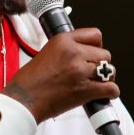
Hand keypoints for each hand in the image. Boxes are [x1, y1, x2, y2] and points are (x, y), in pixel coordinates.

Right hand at [2, 28, 119, 123]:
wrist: (22, 100)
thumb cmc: (28, 82)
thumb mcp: (45, 53)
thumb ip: (65, 51)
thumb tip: (80, 55)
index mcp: (63, 41)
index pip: (94, 34)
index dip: (97, 46)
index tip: (94, 53)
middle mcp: (74, 53)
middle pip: (104, 54)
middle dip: (101, 65)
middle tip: (93, 73)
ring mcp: (80, 71)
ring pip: (109, 70)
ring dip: (106, 78)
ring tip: (98, 84)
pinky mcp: (85, 90)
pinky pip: (110, 89)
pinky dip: (110, 93)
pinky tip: (104, 95)